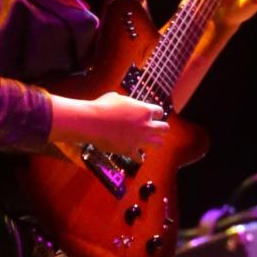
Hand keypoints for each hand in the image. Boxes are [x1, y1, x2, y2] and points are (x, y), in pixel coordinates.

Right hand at [48, 91, 168, 151]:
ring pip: (159, 144)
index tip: (150, 116)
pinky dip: (137, 157)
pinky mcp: (130, 150)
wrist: (92, 122)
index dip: (155, 114)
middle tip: (152, 129)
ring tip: (147, 142)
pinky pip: (140, 158)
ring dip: (154, 143)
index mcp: (144, 110)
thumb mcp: (116, 98)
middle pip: (165, 128)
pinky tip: (133, 155)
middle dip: (160, 129)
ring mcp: (140, 139)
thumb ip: (126, 102)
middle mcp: (146, 125)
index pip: (160, 112)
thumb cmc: (102, 107)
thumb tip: (124, 102)